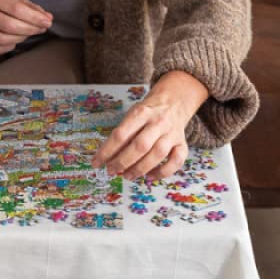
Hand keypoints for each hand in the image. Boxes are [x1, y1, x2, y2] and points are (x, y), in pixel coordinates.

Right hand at [0, 0, 51, 54]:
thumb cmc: (4, 6)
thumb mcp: (18, 1)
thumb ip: (33, 9)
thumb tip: (48, 18)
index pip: (17, 9)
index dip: (34, 18)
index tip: (47, 22)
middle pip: (10, 25)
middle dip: (29, 30)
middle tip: (40, 30)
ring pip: (3, 39)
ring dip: (20, 39)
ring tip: (27, 34)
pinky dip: (8, 47)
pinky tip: (14, 41)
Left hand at [91, 71, 207, 180]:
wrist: (174, 102)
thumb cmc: (148, 112)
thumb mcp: (133, 114)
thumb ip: (123, 133)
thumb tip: (108, 157)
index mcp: (141, 112)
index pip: (121, 134)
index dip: (106, 151)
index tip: (96, 163)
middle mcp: (158, 122)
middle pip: (140, 146)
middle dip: (122, 162)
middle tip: (111, 171)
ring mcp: (172, 133)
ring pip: (157, 154)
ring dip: (140, 169)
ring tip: (127, 176)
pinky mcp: (182, 143)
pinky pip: (176, 161)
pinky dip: (163, 172)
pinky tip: (150, 176)